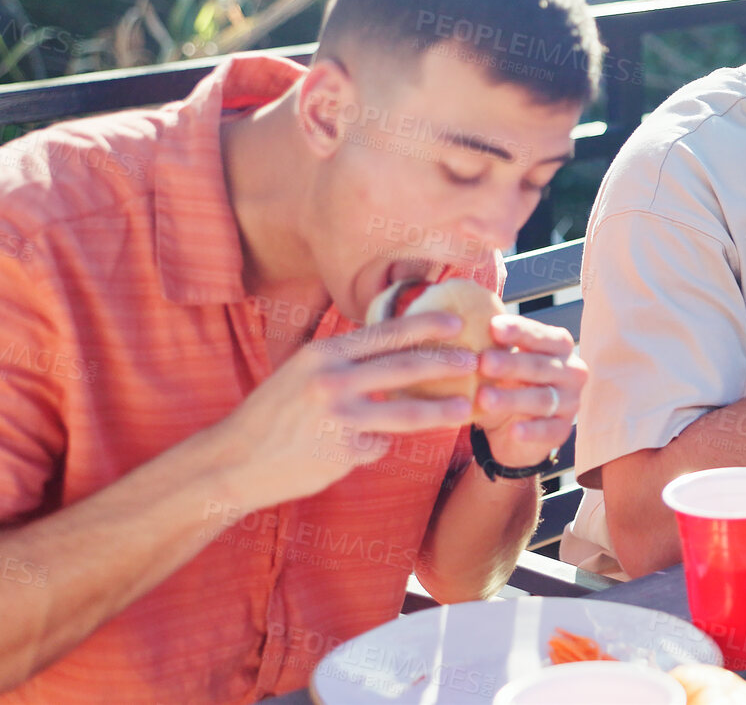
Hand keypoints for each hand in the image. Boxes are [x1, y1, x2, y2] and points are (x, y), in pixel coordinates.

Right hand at [212, 312, 478, 508]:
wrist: (234, 460)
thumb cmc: (274, 414)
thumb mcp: (302, 373)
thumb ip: (345, 361)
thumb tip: (395, 349)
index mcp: (324, 354)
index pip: (385, 333)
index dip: (424, 326)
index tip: (455, 321)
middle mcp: (333, 380)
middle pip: (404, 368)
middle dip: (445, 364)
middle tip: (475, 361)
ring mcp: (340, 417)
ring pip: (406, 413)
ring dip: (441, 412)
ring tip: (466, 408)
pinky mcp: (344, 451)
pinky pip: (378, 445)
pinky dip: (375, 446)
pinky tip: (356, 449)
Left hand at [473, 314, 584, 469]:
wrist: (514, 429)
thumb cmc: (507, 383)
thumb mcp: (502, 362)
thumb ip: (494, 345)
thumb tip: (464, 318)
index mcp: (559, 347)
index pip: (542, 336)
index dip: (519, 331)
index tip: (493, 327)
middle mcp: (571, 372)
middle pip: (540, 366)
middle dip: (511, 364)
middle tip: (484, 362)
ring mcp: (570, 402)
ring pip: (541, 399)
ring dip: (513, 398)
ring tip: (484, 398)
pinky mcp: (562, 430)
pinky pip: (548, 430)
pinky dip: (531, 431)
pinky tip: (513, 430)